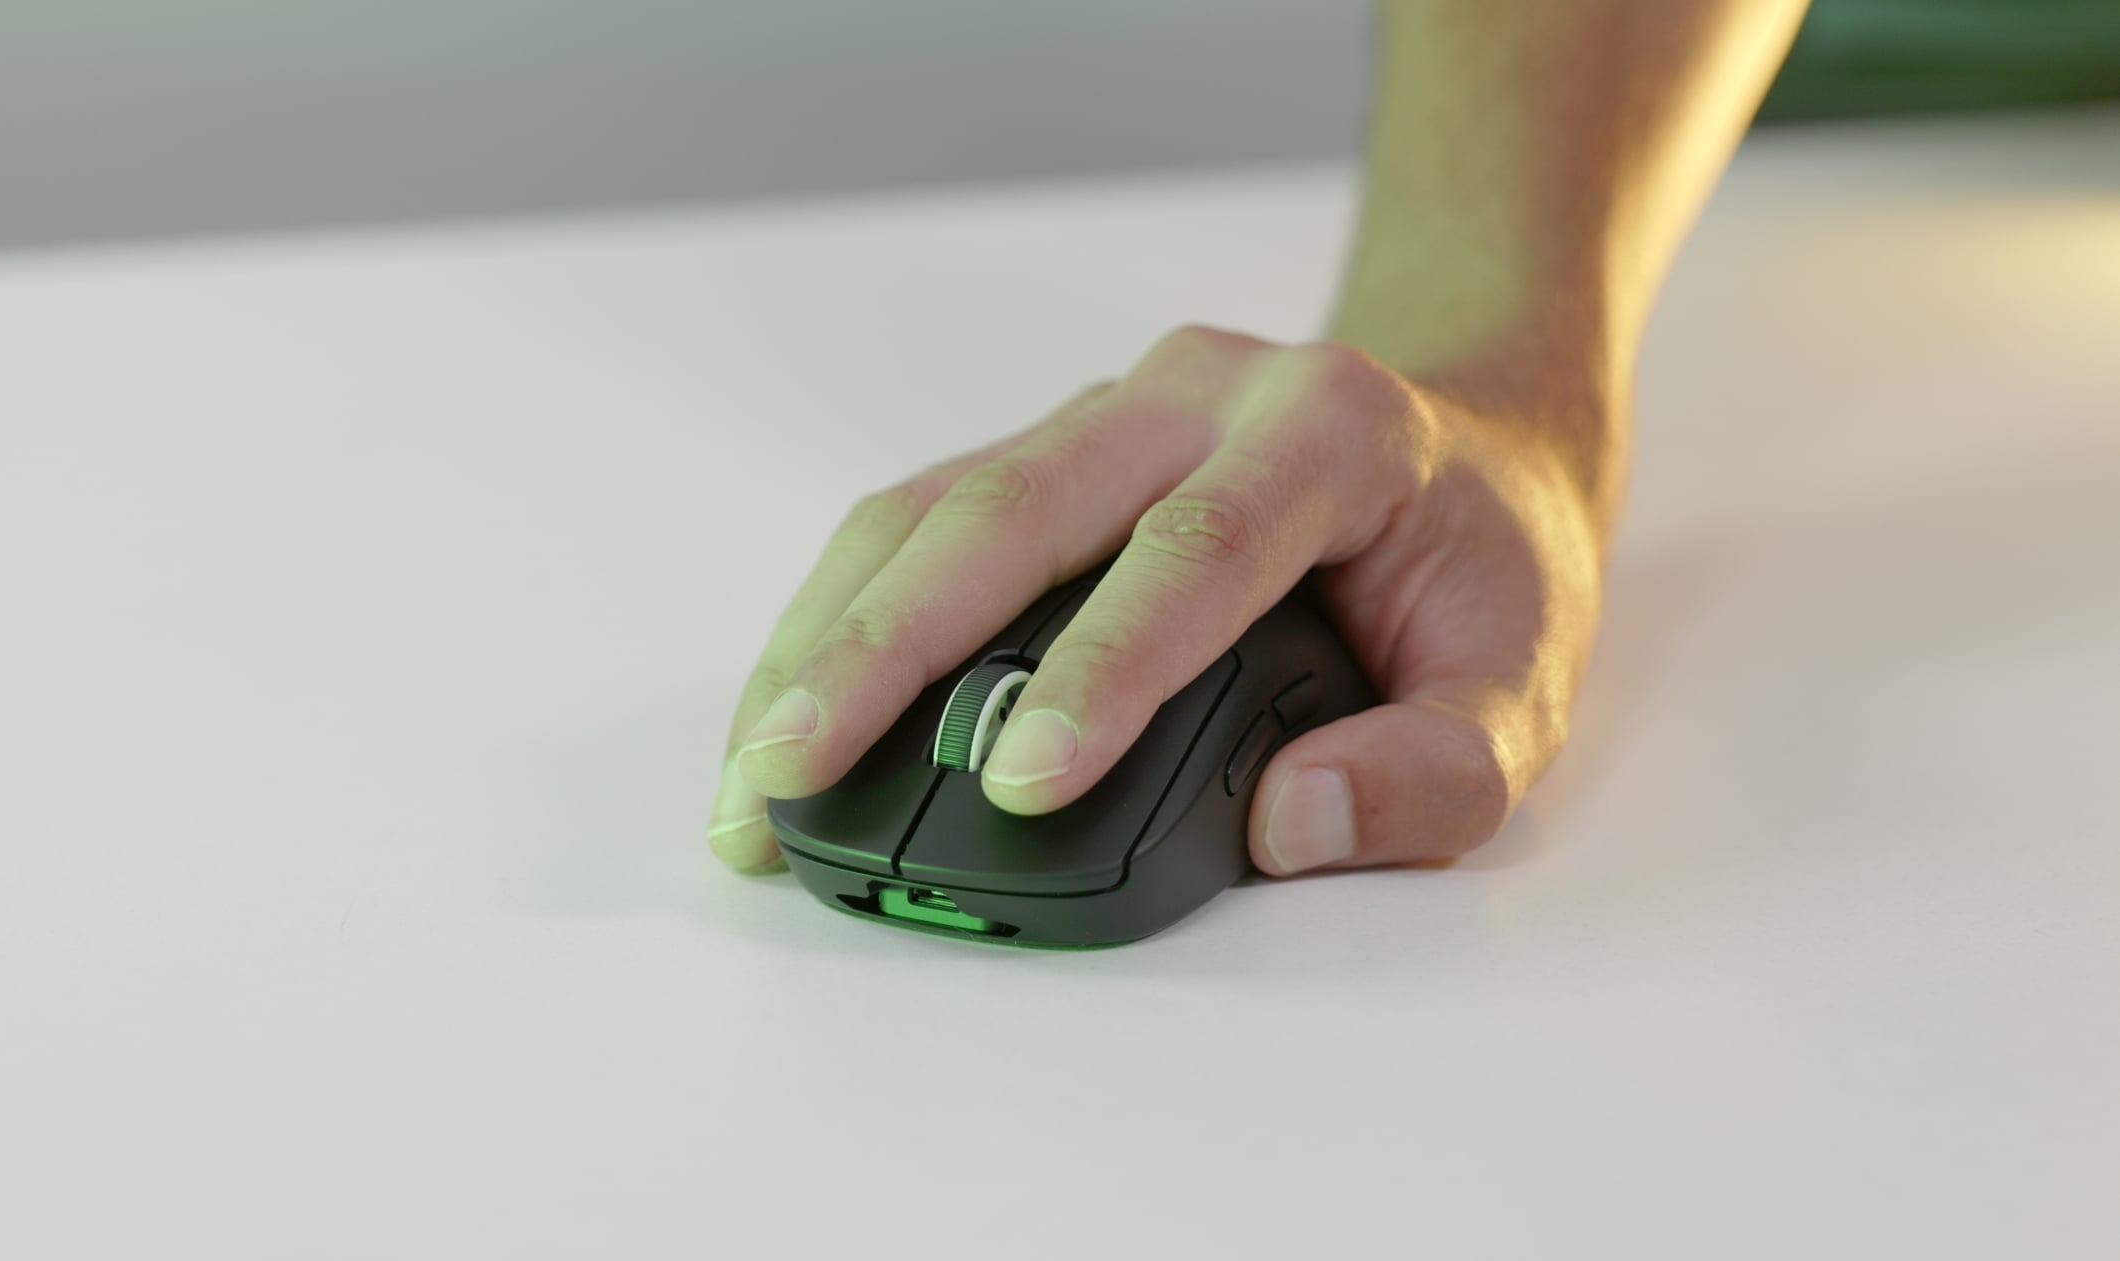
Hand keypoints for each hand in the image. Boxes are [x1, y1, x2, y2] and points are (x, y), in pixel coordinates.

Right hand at [706, 325, 1607, 876]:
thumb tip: (1294, 825)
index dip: (1101, 666)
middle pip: (1009, 507)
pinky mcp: (1046, 448)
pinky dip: (843, 617)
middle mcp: (1193, 395)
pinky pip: (919, 517)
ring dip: (828, 637)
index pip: (1195, 548)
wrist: (1460, 437)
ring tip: (755, 771)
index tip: (1020, 784)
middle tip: (795, 773)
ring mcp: (1106, 410)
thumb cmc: (1482, 560)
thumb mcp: (1526, 681)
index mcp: (1325, 432)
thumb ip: (1440, 770)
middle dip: (886, 647)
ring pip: (930, 504)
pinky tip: (790, 709)